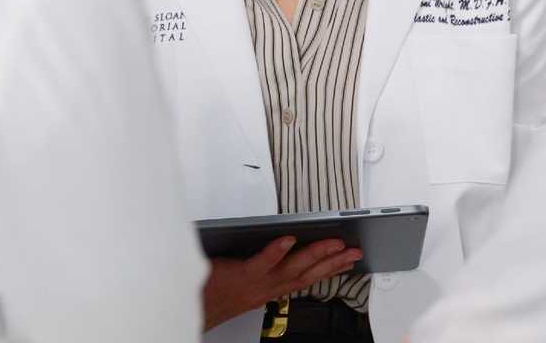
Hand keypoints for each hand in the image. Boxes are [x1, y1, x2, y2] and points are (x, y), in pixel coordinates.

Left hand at [201, 236, 361, 330]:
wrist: (192, 306)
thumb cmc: (213, 293)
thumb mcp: (243, 285)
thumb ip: (260, 271)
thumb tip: (275, 253)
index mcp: (269, 289)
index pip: (306, 279)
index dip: (329, 270)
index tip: (346, 260)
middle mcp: (267, 288)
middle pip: (306, 274)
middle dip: (333, 263)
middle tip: (353, 252)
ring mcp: (255, 282)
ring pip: (291, 269)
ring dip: (315, 256)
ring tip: (334, 244)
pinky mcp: (239, 274)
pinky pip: (261, 262)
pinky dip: (275, 251)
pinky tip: (288, 239)